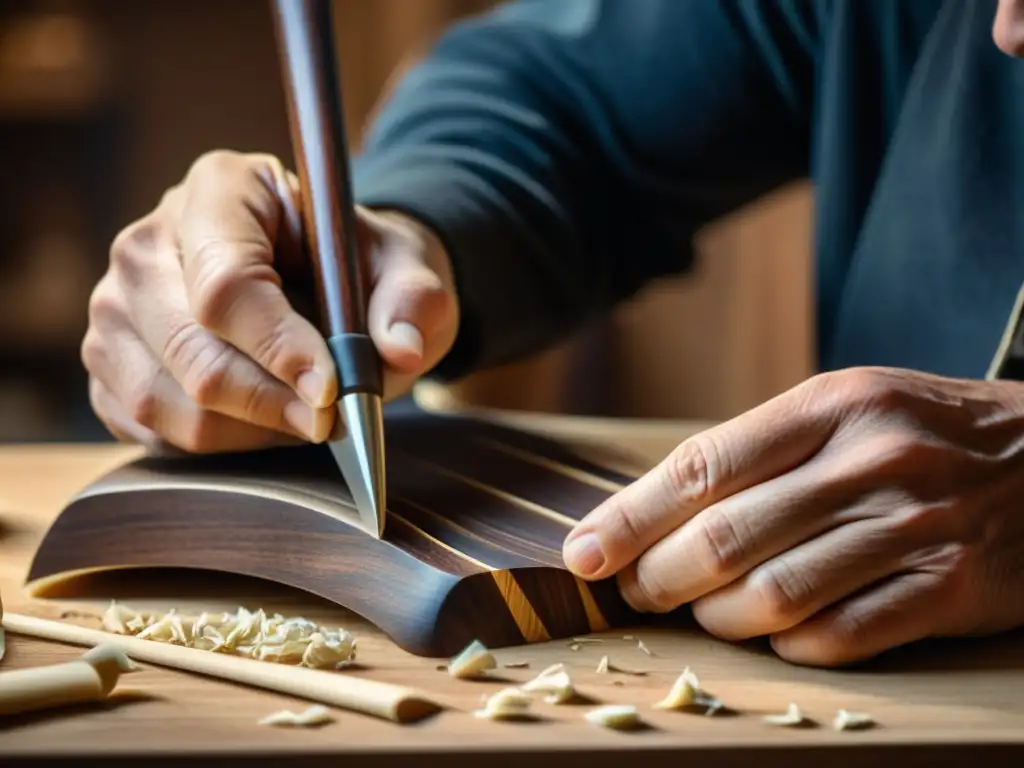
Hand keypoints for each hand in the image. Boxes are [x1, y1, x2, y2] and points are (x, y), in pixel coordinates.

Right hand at [83, 150, 457, 452]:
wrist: (322, 283)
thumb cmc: (357, 271)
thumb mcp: (405, 269)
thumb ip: (414, 299)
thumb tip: (402, 348)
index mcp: (221, 189)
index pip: (228, 284)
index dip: (279, 347)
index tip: (331, 389)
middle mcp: (148, 242)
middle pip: (189, 349)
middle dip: (269, 402)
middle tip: (330, 420)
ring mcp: (116, 304)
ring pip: (163, 401)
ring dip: (245, 429)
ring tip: (301, 416)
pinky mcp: (109, 360)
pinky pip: (147, 427)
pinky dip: (213, 443)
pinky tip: (260, 421)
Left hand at [563, 366, 1023, 665]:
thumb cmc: (920, 432)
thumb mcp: (845, 408)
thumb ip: (761, 451)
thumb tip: (652, 509)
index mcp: (832, 404)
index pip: (702, 465)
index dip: (629, 516)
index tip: (582, 553)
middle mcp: (871, 460)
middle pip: (727, 536)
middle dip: (659, 576)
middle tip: (633, 591)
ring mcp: (916, 524)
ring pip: (777, 596)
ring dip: (720, 619)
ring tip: (704, 615)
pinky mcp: (953, 586)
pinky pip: (843, 635)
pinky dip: (791, 646)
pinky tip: (777, 636)